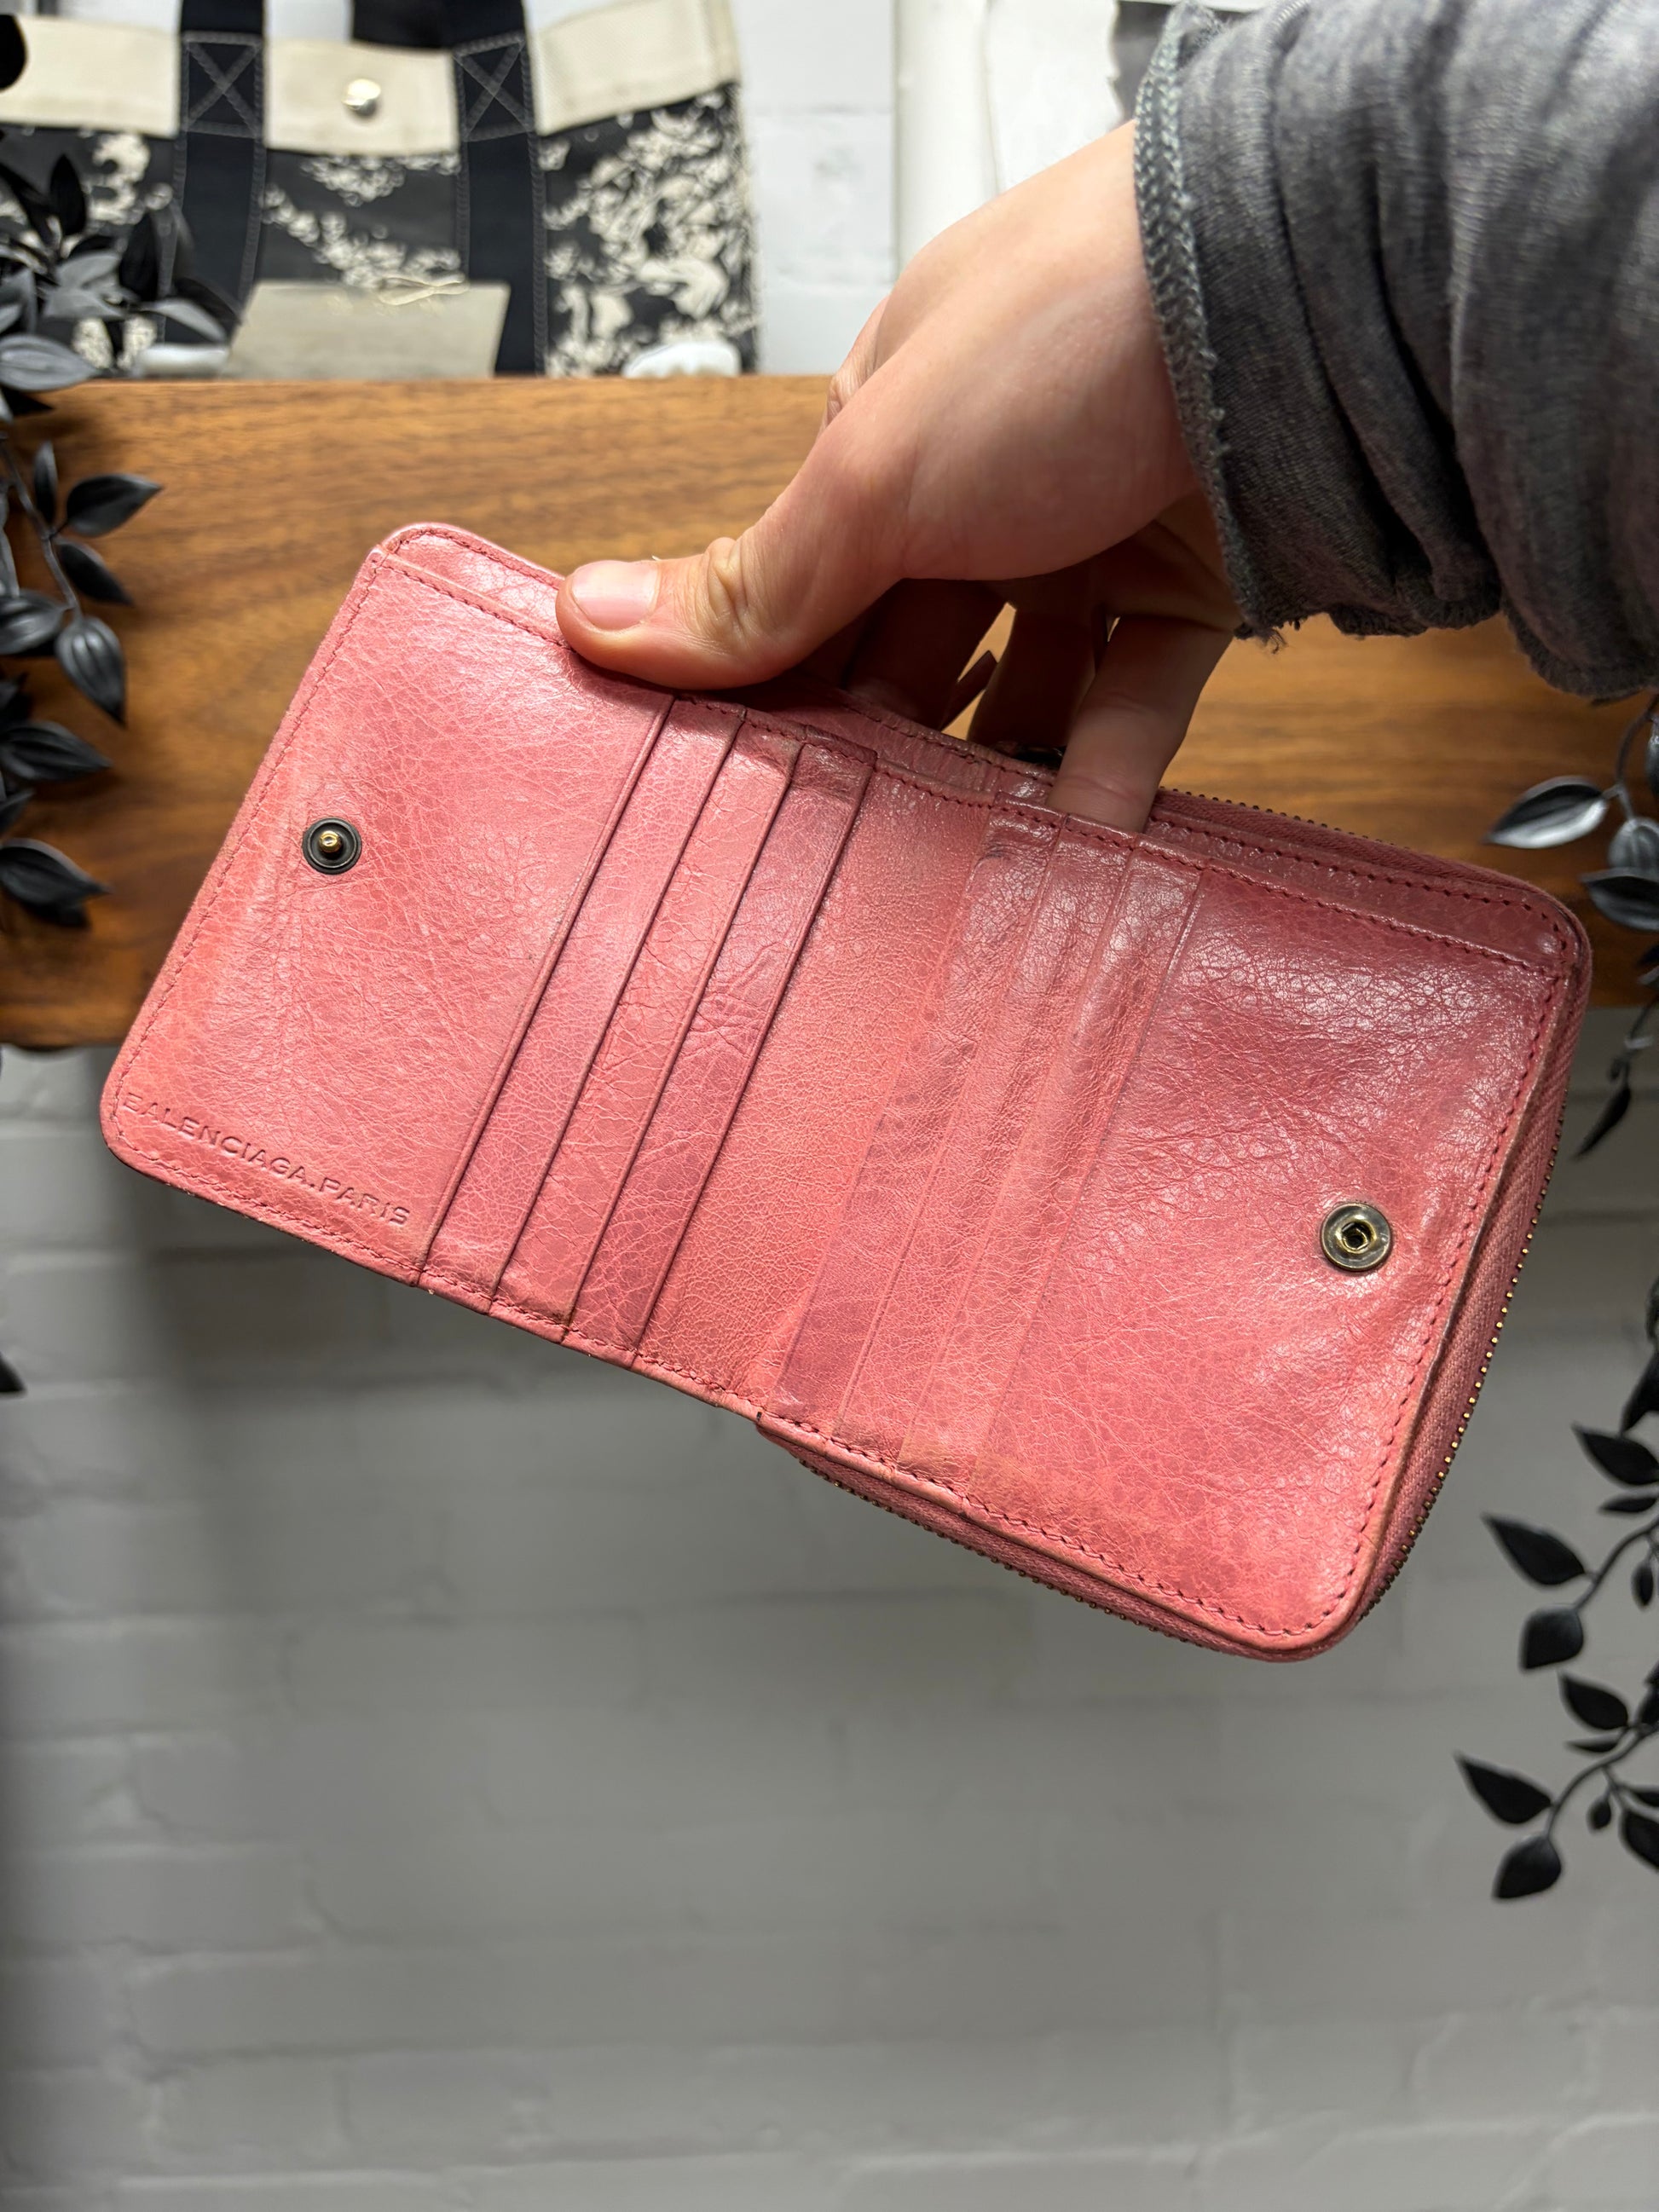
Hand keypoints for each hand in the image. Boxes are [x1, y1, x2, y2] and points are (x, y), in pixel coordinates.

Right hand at [554, 124, 1238, 832]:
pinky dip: (1106, 783)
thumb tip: (588, 622)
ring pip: (1023, 692)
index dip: (769, 688)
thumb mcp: (874, 472)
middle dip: (878, 756)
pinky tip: (1074, 867)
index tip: (741, 794)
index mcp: (887, 434)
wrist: (1303, 294)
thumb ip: (753, 580)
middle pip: (907, 657)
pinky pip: (1134, 706)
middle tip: (839, 870)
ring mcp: (1093, 538)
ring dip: (991, 786)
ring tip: (955, 889)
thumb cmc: (1069, 333)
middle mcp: (984, 487)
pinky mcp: (1194, 588)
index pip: (803, 588)